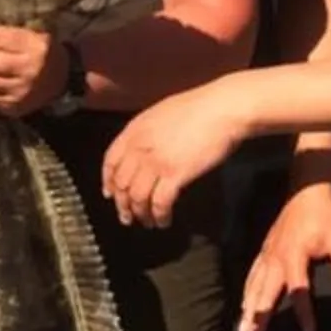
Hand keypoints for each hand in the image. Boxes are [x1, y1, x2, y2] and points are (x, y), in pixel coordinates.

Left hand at [101, 80, 245, 228]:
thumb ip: (146, 133)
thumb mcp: (161, 114)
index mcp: (134, 130)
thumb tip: (142, 152)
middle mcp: (140, 147)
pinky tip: (164, 221)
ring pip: (137, 197)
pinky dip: (160, 216)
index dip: (108, 182)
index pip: (110, 161)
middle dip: (123, 205)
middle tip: (128, 217)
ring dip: (141, 214)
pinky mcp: (175, 174)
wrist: (221, 108)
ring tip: (148, 222)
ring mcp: (156, 162)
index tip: (111, 195)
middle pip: (122, 184)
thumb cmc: (198, 108)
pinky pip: (160, 203)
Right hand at [237, 183, 330, 330]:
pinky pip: (252, 274)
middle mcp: (276, 258)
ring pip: (254, 286)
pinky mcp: (264, 249)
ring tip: (244, 330)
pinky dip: (247, 291)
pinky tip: (244, 303)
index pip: (299, 291)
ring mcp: (267, 253)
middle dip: (258, 317)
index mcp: (295, 257)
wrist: (306, 188)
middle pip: (265, 293)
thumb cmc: (325, 214)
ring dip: (248, 309)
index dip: (304, 314)